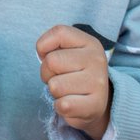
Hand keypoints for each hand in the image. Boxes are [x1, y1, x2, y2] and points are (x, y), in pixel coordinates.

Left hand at [37, 25, 111, 139]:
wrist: (95, 101)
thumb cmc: (74, 73)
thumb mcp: (67, 51)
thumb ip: (52, 45)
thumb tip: (42, 54)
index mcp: (90, 43)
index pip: (59, 33)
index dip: (44, 46)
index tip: (52, 56)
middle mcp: (97, 60)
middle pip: (51, 61)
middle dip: (47, 73)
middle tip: (59, 77)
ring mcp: (98, 83)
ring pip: (55, 86)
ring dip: (54, 91)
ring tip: (67, 91)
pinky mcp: (96, 105)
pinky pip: (62, 105)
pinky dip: (59, 107)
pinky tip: (71, 103)